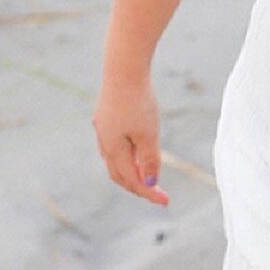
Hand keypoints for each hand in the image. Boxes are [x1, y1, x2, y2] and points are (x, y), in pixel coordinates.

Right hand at [92, 77, 169, 205]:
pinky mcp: (106, 114)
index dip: (148, 193)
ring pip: (115, 158)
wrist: (124, 68)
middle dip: (137, 186)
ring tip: (147, 176)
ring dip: (130, 170)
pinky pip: (114, 143)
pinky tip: (136, 149)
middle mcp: (104, 140)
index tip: (166, 202)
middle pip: (119, 173)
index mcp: (113, 149)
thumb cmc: (138, 101)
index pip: (131, 180)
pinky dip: (126, 154)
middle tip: (157, 193)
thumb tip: (149, 184)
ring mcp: (103, 127)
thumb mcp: (148, 134)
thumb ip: (149, 160)